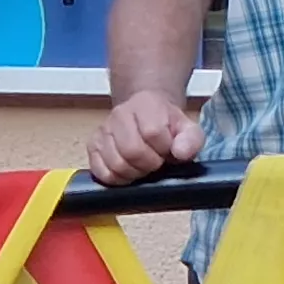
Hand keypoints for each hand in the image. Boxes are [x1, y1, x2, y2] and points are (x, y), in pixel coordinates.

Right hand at [88, 91, 203, 184]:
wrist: (146, 115)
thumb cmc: (167, 125)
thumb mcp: (187, 129)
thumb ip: (191, 140)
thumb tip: (180, 153)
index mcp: (146, 104)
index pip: (153, 133)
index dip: (164, 149)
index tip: (168, 151)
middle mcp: (120, 114)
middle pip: (132, 150)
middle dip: (149, 164)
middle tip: (156, 162)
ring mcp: (103, 130)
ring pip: (115, 164)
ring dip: (133, 173)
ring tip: (143, 166)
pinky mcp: (93, 145)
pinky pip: (101, 172)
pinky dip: (117, 178)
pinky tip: (128, 172)